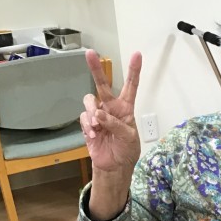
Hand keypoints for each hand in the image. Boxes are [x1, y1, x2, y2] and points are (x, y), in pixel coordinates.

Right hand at [80, 50, 141, 173]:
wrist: (114, 166)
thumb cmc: (126, 150)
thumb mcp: (129, 137)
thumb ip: (115, 124)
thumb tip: (99, 114)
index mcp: (126, 108)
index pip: (131, 86)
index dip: (134, 71)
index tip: (137, 54)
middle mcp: (111, 107)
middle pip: (103, 84)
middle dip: (96, 69)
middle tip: (90, 53)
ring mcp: (98, 115)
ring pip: (89, 101)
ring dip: (92, 112)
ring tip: (99, 128)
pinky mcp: (88, 124)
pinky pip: (84, 117)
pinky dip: (88, 126)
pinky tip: (94, 135)